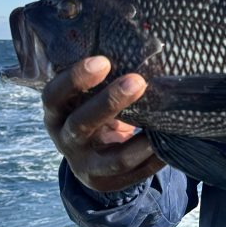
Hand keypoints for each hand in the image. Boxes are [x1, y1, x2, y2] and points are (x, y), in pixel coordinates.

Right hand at [42, 56, 164, 192]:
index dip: (75, 80)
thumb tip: (134, 44)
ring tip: (164, 122)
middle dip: (109, 103)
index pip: (54, 96)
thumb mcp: (83, 97)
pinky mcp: (108, 182)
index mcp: (56, 113)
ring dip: (141, 144)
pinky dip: (155, 160)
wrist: (89, 156)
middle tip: (138, 80)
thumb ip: (98, 78)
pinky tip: (171, 146)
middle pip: (82, 124)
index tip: (103, 61)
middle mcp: (66, 140)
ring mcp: (86, 166)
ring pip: (114, 160)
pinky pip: (136, 174)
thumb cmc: (90, 110)